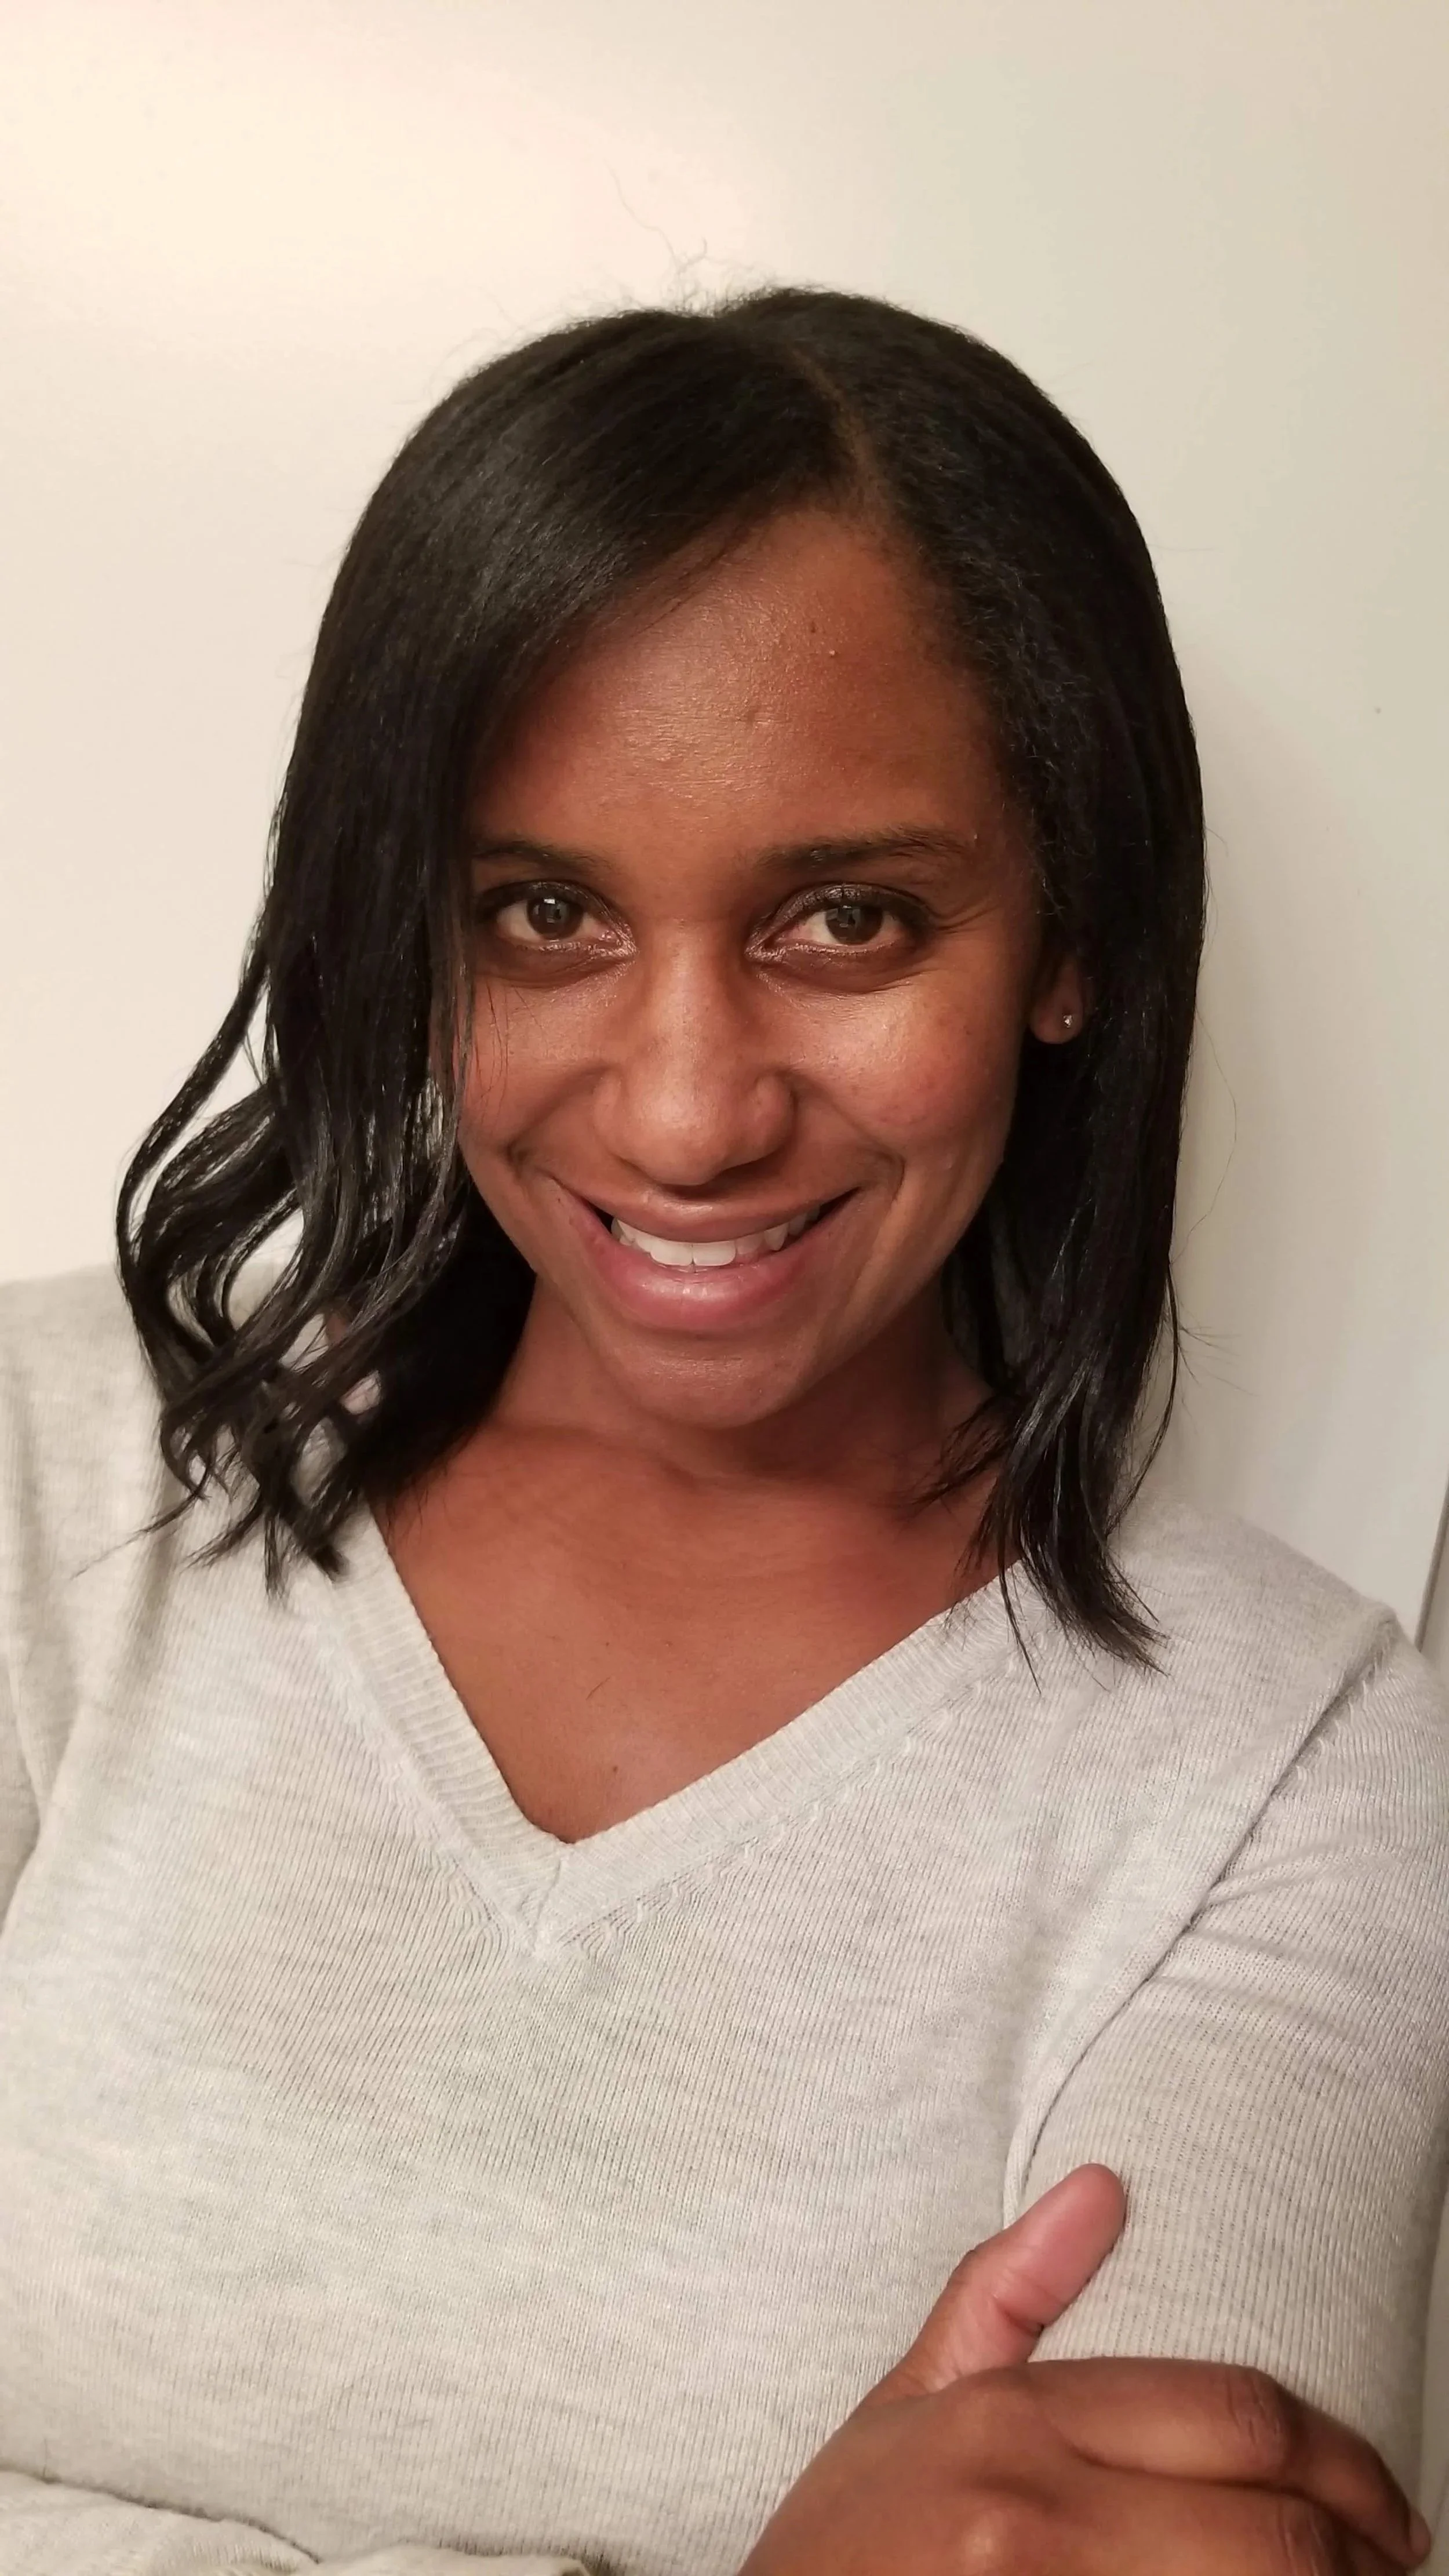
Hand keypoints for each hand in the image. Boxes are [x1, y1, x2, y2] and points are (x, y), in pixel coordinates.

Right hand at [737, 2164, 1432, 2574]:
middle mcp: (1036, 2514)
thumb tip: (1100, 2190)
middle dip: (1356, 2549)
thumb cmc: (842, 2549)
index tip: (1381, 2502)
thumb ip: (1002, 2297)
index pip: (1231, 2417)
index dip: (1337, 2459)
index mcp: (1011, 2425)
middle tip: (1391, 2562)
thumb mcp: (906, 2407)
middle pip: (1267, 2525)